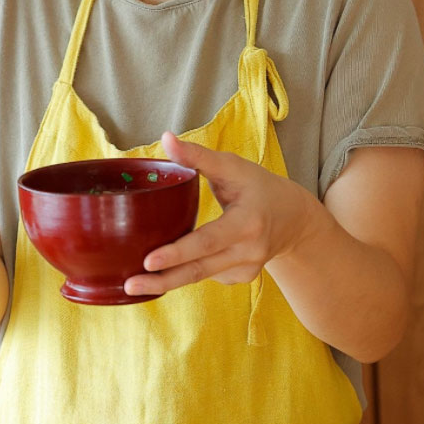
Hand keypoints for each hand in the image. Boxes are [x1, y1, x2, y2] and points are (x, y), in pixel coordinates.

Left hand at [123, 132, 319, 296]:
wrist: (293, 218)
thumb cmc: (257, 186)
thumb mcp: (231, 166)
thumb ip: (197, 155)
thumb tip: (165, 138)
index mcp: (247, 223)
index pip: (207, 241)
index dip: (177, 253)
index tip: (148, 261)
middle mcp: (249, 252)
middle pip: (199, 269)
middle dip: (162, 280)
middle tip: (130, 284)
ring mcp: (246, 269)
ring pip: (200, 277)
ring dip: (166, 282)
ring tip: (133, 285)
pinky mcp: (241, 277)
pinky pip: (207, 275)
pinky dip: (183, 272)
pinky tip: (165, 268)